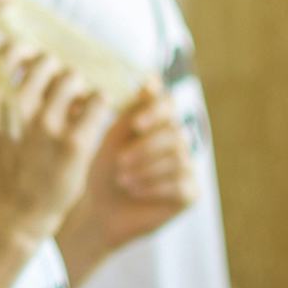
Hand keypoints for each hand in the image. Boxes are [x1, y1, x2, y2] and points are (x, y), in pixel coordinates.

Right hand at [0, 46, 109, 241]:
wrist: (10, 216)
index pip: (10, 52)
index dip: (24, 54)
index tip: (31, 64)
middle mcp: (14, 106)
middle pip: (46, 62)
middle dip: (53, 72)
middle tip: (57, 88)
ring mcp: (45, 124)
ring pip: (73, 78)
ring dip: (76, 88)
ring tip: (76, 103)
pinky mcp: (74, 143)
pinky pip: (97, 101)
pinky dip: (97, 104)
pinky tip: (91, 115)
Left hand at [71, 86, 199, 255]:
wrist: (97, 209)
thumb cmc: (101, 169)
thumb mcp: (111, 137)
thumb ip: (130, 109)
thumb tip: (150, 78)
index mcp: (157, 122)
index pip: (167, 103)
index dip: (154, 110)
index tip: (134, 123)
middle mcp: (176, 140)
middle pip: (174, 132)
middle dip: (145, 147)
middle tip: (119, 161)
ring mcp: (187, 166)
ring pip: (179, 158)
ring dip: (146, 169)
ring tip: (122, 179)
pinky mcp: (190, 192)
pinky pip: (182, 184)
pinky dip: (155, 187)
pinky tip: (134, 190)